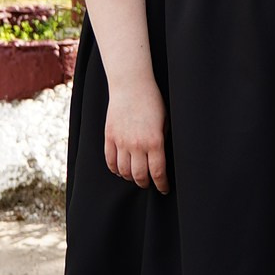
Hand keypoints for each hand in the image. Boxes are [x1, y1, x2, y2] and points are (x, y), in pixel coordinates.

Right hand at [103, 75, 168, 193]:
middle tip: (149, 184)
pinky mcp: (109, 137)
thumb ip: (163, 140)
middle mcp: (137, 145)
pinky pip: (110, 161)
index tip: (164, 188)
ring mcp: (121, 142)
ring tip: (136, 177)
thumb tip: (162, 157)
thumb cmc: (152, 101)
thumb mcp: (165, 121)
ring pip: (124, 171)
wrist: (131, 85)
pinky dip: (115, 169)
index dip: (161, 184)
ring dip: (130, 178)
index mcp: (154, 141)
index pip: (157, 172)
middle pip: (139, 176)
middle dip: (146, 183)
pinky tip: (121, 170)